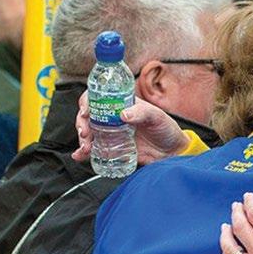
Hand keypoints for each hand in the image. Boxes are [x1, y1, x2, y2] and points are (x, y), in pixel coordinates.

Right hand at [72, 91, 189, 165]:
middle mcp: (112, 118)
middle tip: (85, 133)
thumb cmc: (167, 129)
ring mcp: (111, 134)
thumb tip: (123, 115)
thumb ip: (142, 113)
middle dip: (82, 123)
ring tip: (85, 147)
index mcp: (121, 104)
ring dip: (82, 139)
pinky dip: (84, 153)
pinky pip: (95, 150)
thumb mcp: (157, 116)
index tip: (86, 111)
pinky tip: (80, 156)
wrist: (172, 152)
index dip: (87, 102)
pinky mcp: (113, 149)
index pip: (97, 98)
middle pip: (88, 116)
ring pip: (89, 133)